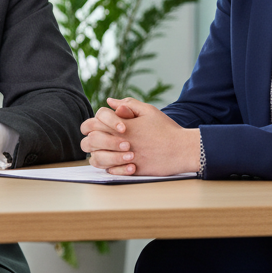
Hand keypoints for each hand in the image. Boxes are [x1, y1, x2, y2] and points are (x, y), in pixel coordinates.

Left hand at [80, 97, 200, 176]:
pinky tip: (118, 162)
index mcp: (121, 125)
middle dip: (91, 139)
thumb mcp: (148, 111)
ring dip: (98, 155)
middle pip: (90, 140)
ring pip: (96, 159)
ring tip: (107, 152)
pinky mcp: (130, 171)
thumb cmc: (166, 129)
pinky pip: (109, 171)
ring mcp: (123, 157)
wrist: (181, 149)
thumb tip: (109, 101)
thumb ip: (128, 104)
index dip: (95, 121)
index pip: (94, 121)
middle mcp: (119, 141)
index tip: (105, 124)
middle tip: (100, 139)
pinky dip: (110, 167)